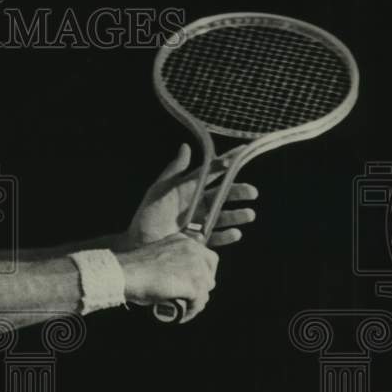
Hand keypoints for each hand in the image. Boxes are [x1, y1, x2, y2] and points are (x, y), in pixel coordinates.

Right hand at [116, 233, 217, 321]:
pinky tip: (180, 315)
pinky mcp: (194, 284)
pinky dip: (191, 311)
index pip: (207, 257)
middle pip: (210, 273)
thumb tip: (177, 276)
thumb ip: (170, 259)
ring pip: (205, 290)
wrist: (125, 273)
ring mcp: (196, 267)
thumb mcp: (158, 255)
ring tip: (182, 308)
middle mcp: (193, 250)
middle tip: (188, 296)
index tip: (193, 282)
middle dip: (201, 286)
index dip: (202, 272)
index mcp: (184, 241)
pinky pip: (199, 302)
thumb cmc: (133, 267)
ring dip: (195, 301)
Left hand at [125, 144, 257, 248]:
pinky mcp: (199, 241)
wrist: (139, 243)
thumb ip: (174, 170)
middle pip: (223, 195)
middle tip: (252, 192)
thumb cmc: (147, 216)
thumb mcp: (160, 190)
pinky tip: (235, 233)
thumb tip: (186, 147)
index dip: (226, 164)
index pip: (211, 173)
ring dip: (238, 215)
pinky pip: (217, 237)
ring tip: (249, 215)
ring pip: (224, 217)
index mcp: (188, 189)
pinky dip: (228, 235)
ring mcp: (199, 223)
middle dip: (239, 192)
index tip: (243, 153)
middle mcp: (196, 205)